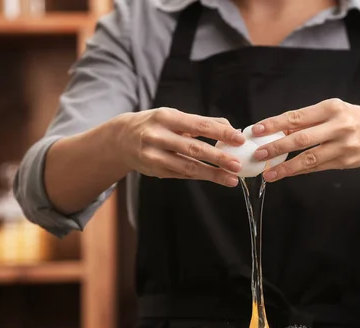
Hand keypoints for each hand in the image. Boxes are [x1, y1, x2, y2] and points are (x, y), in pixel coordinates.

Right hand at [116, 108, 245, 186]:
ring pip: (188, 166)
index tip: (238, 139)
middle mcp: (158, 136)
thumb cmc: (155, 125)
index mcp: (166, 117)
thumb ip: (201, 122)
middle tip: (237, 164)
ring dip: (212, 174)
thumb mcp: (174, 117)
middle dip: (218, 158)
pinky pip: (182, 174)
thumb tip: (230, 128)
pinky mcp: (155, 170)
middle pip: (193, 148)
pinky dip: (200, 176)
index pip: (198, 125)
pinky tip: (216, 178)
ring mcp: (154, 155)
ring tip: (231, 178)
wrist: (121, 139)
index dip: (220, 133)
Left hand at [250, 99, 359, 181]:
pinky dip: (299, 171)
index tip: (256, 130)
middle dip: (276, 147)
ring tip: (268, 173)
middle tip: (258, 154)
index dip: (274, 124)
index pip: (297, 116)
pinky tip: (285, 173)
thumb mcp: (332, 112)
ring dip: (286, 167)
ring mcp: (343, 146)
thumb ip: (307, 120)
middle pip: (301, 138)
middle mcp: (339, 126)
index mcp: (331, 108)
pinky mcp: (345, 162)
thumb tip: (277, 129)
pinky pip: (317, 167)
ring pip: (309, 158)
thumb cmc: (351, 119)